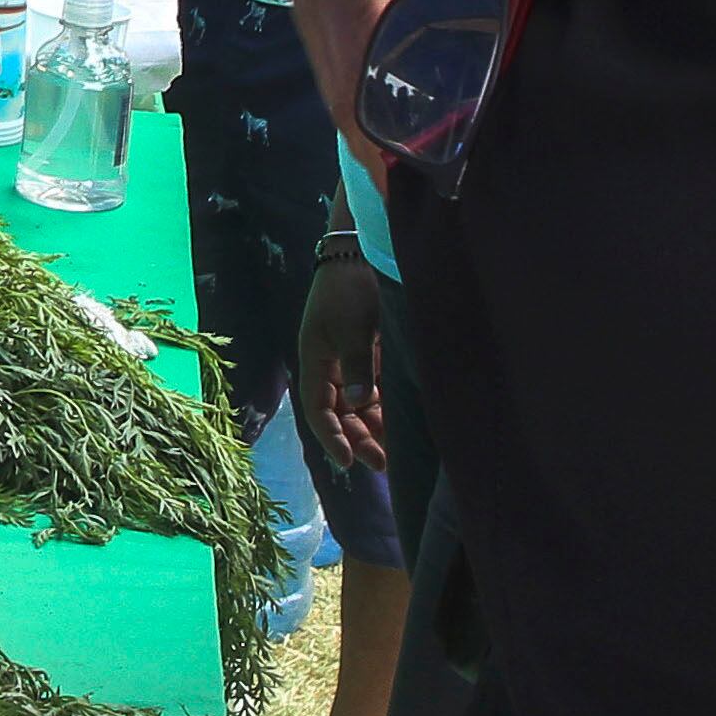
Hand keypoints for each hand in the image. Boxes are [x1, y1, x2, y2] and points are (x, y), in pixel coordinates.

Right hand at [294, 249, 385, 479]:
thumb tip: (360, 403)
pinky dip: (385, 410)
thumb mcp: (351, 326)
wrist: (363, 252)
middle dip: (357, 439)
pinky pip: (376, 391)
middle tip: (381, 463)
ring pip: (359, 406)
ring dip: (373, 429)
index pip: (317, 408)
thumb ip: (357, 365)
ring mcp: (352, 360)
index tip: (347, 462)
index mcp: (316, 359)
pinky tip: (400, 425)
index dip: (330, 436)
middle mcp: (332, 365)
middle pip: (340, 412)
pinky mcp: (372, 354)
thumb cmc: (349, 289)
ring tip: (394, 452)